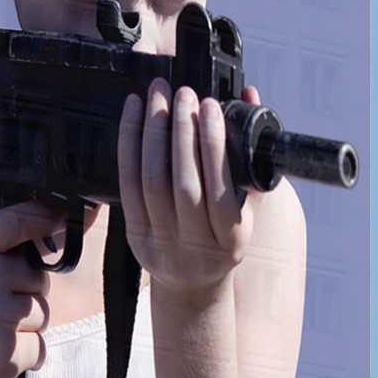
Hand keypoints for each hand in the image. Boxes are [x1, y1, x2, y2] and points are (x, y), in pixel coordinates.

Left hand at [110, 87, 248, 301]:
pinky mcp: (133, 236)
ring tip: (159, 95)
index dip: (213, 147)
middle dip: (182, 132)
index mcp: (231, 240)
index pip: (219, 191)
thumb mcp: (248, 205)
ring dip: (154, 132)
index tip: (212, 107)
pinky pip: (127, 184)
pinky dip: (129, 144)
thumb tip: (249, 95)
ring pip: (151, 182)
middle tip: (184, 93)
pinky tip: (134, 114)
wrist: (193, 284)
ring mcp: (161, 244)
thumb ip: (251, 152)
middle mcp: (195, 246)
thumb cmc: (225, 236)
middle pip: (183, 185)